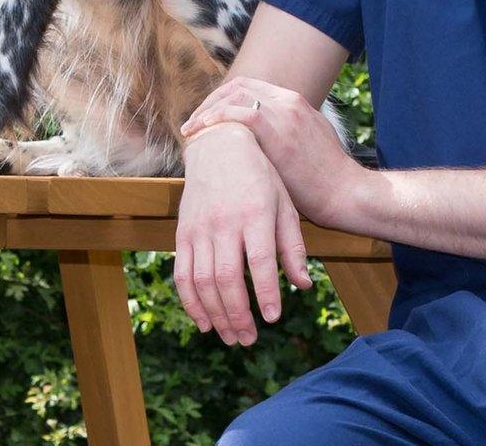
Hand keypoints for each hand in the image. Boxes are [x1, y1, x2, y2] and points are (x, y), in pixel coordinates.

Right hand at [173, 124, 311, 346]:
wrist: (219, 146)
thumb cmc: (260, 177)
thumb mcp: (285, 204)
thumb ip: (293, 246)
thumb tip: (303, 285)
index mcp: (255, 213)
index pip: (260, 260)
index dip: (266, 292)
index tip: (273, 318)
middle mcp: (224, 221)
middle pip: (227, 276)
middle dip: (237, 314)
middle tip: (249, 339)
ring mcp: (199, 228)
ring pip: (202, 280)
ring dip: (215, 314)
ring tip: (230, 336)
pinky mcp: (182, 233)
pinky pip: (182, 273)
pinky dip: (190, 301)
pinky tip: (203, 321)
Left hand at [182, 77, 365, 229]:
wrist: (347, 194)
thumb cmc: (325, 181)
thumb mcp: (307, 145)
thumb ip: (284, 135)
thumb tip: (255, 144)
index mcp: (295, 102)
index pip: (249, 87)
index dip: (222, 99)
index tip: (207, 118)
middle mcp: (289, 101)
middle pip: (237, 86)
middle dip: (210, 102)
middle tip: (193, 124)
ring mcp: (285, 113)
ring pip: (234, 94)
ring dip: (207, 110)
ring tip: (192, 130)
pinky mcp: (281, 130)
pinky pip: (240, 112)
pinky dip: (217, 117)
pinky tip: (202, 131)